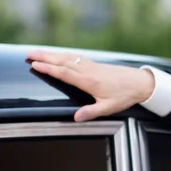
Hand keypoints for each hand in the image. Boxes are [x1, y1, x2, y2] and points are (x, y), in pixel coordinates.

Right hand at [26, 50, 155, 121]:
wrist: (141, 83)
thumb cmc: (126, 96)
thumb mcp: (110, 108)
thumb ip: (92, 112)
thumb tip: (76, 118)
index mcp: (90, 81)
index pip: (65, 73)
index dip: (49, 68)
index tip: (35, 64)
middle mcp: (89, 71)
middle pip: (63, 61)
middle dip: (45, 57)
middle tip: (28, 53)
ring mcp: (93, 66)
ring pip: (69, 57)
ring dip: (52, 54)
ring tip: (38, 52)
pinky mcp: (97, 64)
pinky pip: (77, 57)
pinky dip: (65, 54)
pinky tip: (60, 54)